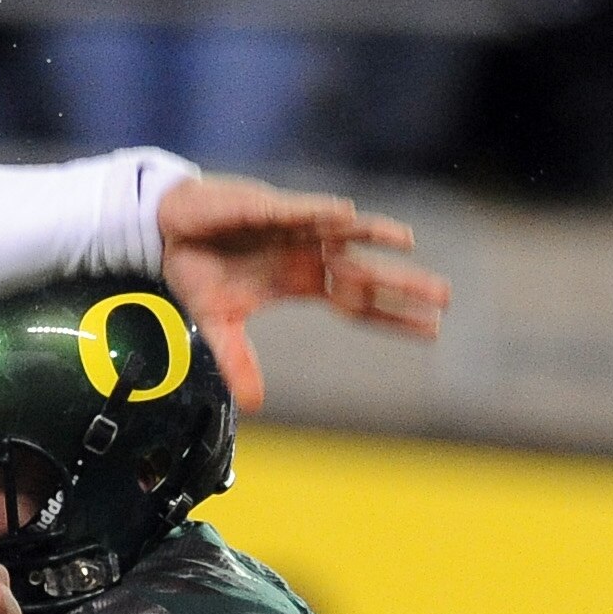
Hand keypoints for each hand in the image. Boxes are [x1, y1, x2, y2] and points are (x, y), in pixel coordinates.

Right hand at [155, 177, 450, 410]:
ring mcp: (293, 228)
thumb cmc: (199, 270)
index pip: (358, 304)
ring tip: (406, 241)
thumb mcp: (218, 323)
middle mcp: (308, 255)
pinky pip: (299, 210)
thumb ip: (238, 362)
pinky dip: (322, 212)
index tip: (432, 332)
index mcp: (303, 282)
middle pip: (364, 273)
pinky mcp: (267, 207)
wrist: (166, 230)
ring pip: (344, 233)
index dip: (393, 317)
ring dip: (375, 235)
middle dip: (404, 284)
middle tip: (445, 298)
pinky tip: (346, 215)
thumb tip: (255, 407)